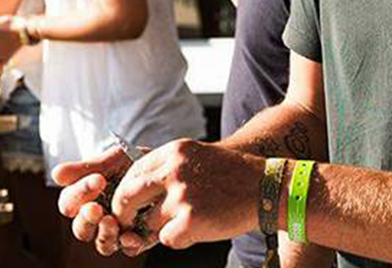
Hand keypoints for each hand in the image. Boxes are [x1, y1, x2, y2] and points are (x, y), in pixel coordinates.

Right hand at [53, 145, 136, 255]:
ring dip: (104, 234)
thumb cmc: (133, 162)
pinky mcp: (137, 240)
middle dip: (86, 219)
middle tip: (95, 208)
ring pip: (102, 244)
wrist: (166, 166)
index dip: (79, 193)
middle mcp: (96, 220)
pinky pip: (128, 250)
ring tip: (111, 221)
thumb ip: (86, 167)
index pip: (69, 203)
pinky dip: (129, 244)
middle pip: (81, 229)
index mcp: (84, 200)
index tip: (98, 179)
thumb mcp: (112, 159)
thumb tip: (56, 174)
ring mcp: (116, 232)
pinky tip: (132, 236)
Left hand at [62, 139, 261, 256]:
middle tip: (127, 224)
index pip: (133, 172)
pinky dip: (179, 240)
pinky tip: (199, 230)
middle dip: (123, 213)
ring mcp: (182, 195)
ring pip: (148, 222)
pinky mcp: (191, 220)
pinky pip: (167, 239)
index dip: (125, 191)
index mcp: (175, 151)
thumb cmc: (233, 175)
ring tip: (187, 222)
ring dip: (161, 228)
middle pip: (127, 196)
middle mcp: (174, 170)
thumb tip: (134, 191)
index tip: (127, 203)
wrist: (268, 187)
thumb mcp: (197, 156)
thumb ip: (168, 167)